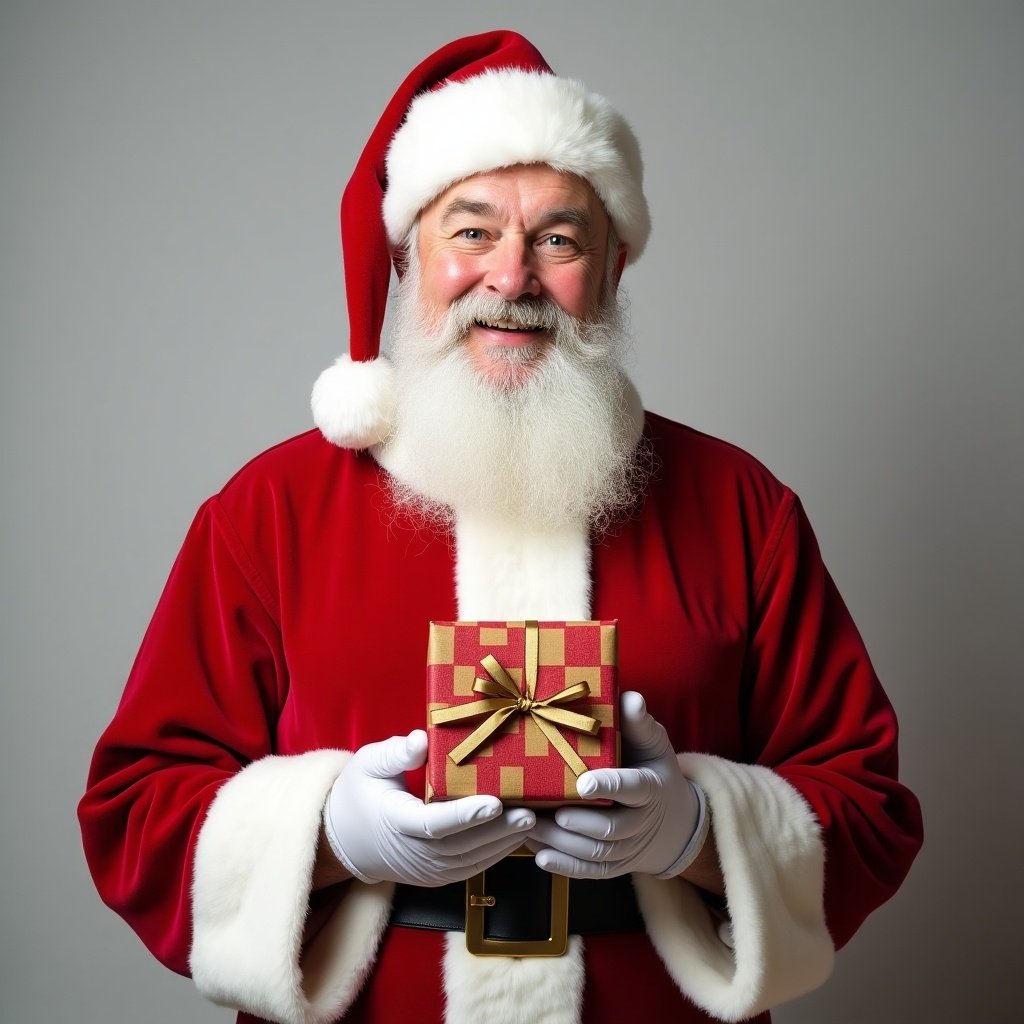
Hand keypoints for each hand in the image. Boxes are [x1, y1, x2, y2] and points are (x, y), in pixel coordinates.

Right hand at [323, 729, 533, 885]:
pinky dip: (494, 855)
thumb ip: (396, 753)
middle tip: (529, 812)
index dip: (465, 815)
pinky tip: (515, 837)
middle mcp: (412, 851)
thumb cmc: (360, 793)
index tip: (494, 802)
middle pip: (461, 845)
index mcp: (395, 821)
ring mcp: (425, 869)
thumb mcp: (369, 763)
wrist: (346, 840)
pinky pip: (469, 868)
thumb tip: (422, 739)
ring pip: (469, 860)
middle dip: (498, 830)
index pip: (434, 823)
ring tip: (532, 821)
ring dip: (502, 843)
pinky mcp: (436, 876)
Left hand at [528, 691, 705, 879]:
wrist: (672, 822)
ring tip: (530, 827)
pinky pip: (592, 872)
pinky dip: (566, 867)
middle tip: (548, 811)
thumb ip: (638, 722)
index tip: (582, 784)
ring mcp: (629, 847)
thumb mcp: (652, 743)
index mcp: (651, 787)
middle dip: (580, 822)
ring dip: (563, 843)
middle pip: (612, 827)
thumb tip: (629, 697)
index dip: (610, 787)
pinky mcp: (616, 866)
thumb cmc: (652, 769)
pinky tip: (540, 855)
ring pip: (597, 852)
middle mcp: (642, 821)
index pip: (634, 788)